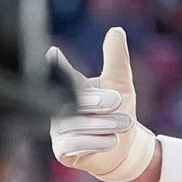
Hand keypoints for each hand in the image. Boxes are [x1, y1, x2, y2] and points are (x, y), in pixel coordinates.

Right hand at [48, 27, 156, 181]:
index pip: (60, 74)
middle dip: (98, 101)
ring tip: (126, 123)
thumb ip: (116, 59)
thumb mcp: (121, 84)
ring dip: (104, 124)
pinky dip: (96, 142)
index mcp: (68, 87)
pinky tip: (112, 140)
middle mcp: (57, 107)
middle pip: (71, 101)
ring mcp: (57, 130)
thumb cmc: (119, 112)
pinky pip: (74, 144)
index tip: (54, 54)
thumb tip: (116, 30)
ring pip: (75, 124)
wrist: (127, 148)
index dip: (56, 65)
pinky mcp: (63, 151)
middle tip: (119, 101)